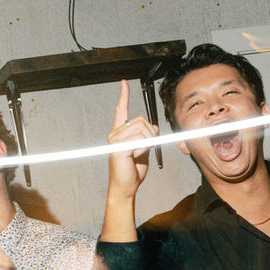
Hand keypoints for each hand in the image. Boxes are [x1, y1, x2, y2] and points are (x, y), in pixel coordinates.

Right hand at [106, 79, 156, 199]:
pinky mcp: (119, 148)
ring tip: (139, 153)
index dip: (124, 96)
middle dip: (151, 133)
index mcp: (119, 132)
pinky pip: (140, 140)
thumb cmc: (133, 170)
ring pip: (143, 129)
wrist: (126, 187)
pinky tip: (135, 157)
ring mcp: (115, 140)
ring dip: (148, 142)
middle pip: (141, 120)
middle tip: (147, 147)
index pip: (121, 110)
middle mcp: (115, 133)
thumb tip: (154, 127)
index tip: (124, 83)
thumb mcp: (144, 150)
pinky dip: (143, 149)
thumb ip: (148, 137)